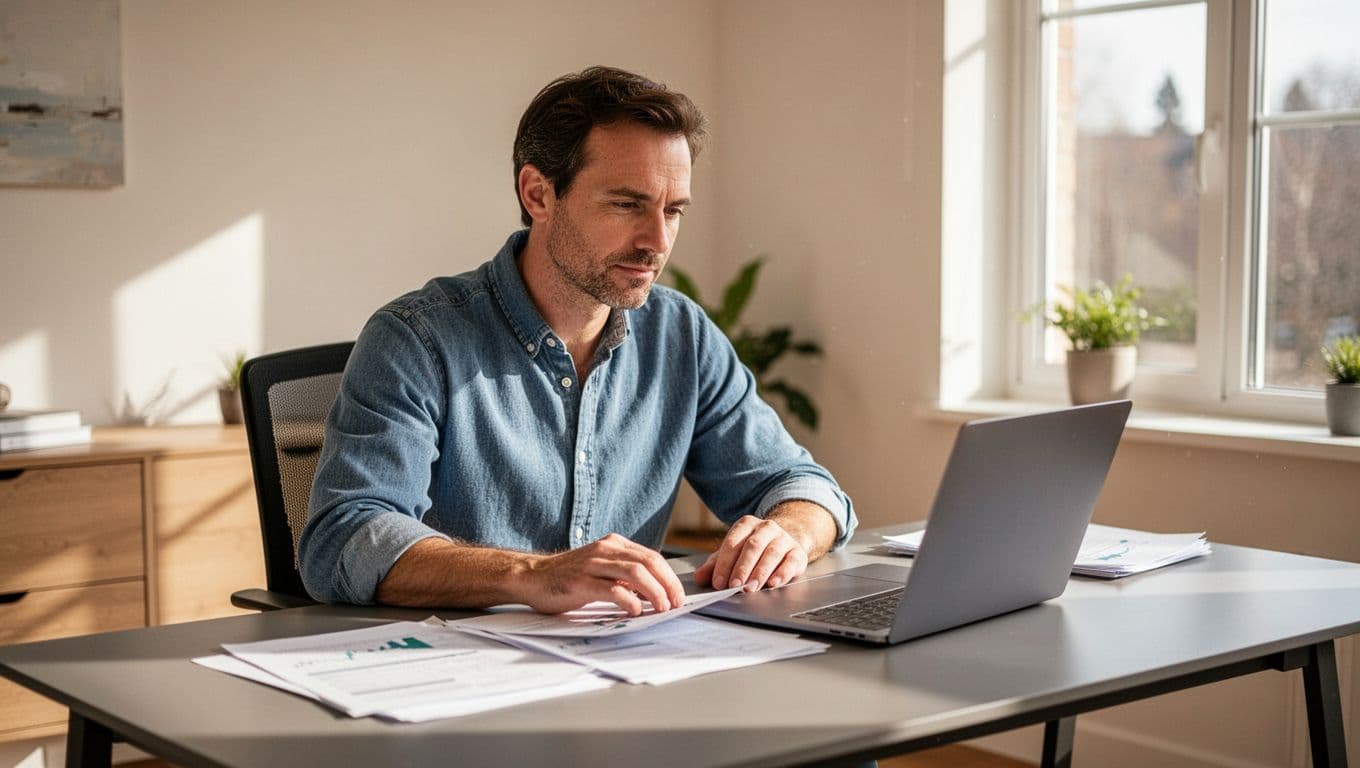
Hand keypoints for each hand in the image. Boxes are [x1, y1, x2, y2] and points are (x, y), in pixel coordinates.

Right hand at [521, 533, 684, 615]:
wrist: (532, 577)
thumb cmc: (568, 577)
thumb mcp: (600, 568)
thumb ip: (624, 575)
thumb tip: (654, 592)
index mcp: (613, 544)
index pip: (652, 557)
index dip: (669, 577)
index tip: (678, 594)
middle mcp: (605, 550)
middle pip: (649, 563)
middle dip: (668, 584)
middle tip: (676, 603)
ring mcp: (593, 564)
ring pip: (636, 573)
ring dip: (655, 592)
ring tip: (662, 607)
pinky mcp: (581, 582)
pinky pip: (613, 589)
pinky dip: (630, 601)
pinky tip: (636, 611)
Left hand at [694, 515, 809, 592]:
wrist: (784, 541)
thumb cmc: (754, 549)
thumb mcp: (732, 553)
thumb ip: (715, 565)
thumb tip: (699, 577)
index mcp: (746, 525)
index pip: (733, 543)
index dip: (725, 563)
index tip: (718, 582)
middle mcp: (766, 528)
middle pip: (753, 546)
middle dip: (742, 568)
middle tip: (734, 586)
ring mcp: (783, 538)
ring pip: (772, 553)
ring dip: (760, 572)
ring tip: (751, 588)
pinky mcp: (798, 552)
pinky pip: (791, 561)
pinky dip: (782, 573)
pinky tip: (773, 583)